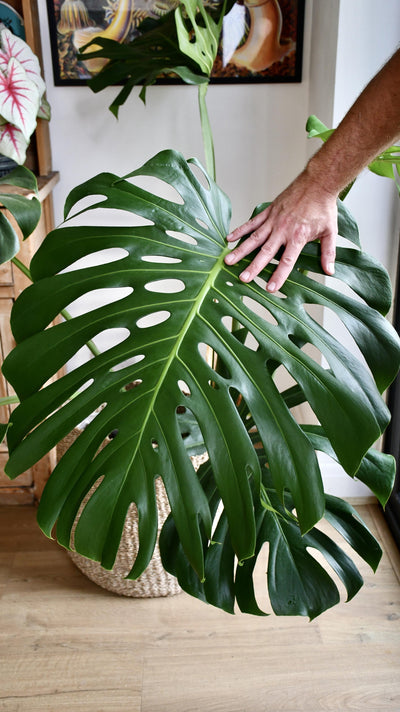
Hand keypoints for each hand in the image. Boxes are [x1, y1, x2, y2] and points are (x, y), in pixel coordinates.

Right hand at [224, 171, 337, 291]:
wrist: (317, 183)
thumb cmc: (323, 207)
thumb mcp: (330, 231)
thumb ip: (328, 252)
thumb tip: (329, 271)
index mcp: (298, 237)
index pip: (286, 261)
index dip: (278, 276)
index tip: (270, 288)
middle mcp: (283, 230)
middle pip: (265, 252)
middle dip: (253, 267)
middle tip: (242, 278)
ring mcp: (273, 220)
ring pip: (254, 238)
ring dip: (241, 250)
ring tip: (228, 260)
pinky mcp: (268, 212)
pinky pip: (252, 222)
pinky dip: (240, 230)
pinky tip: (229, 238)